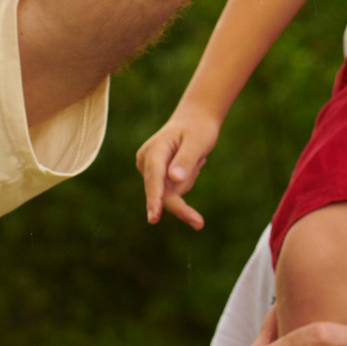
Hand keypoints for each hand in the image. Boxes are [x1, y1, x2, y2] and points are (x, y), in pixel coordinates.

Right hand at [137, 105, 221, 226]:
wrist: (194, 122)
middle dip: (181, 207)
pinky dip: (187, 181)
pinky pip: (174, 191)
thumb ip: (186, 160)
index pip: (154, 178)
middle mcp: (147, 162)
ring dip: (189, 180)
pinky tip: (192, 163)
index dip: (155, 199)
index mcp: (154, 150)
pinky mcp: (156, 178)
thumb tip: (174, 179)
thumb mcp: (197, 141)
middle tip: (199, 224)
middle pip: (162, 193)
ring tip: (197, 158)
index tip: (153, 217)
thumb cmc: (197, 129)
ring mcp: (150, 171)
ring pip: (170, 194)